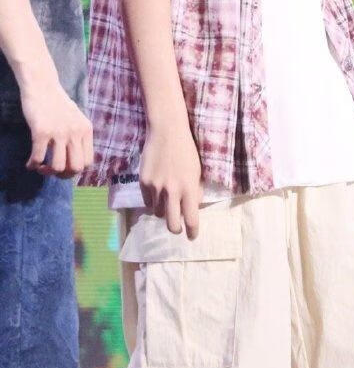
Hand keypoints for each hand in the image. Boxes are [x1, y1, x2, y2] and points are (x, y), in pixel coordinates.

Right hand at [19, 59, 93, 177]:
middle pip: (76, 168)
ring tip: (40, 166)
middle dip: (63, 175)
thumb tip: (75, 162)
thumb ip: (78, 136)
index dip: (75, 170)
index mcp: (86, 129)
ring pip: (58, 167)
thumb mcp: (76, 118)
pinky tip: (29, 163)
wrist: (42, 85)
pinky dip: (32, 165)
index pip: (88, 162)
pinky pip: (38, 158)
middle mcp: (76, 132)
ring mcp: (59, 132)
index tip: (64, 167)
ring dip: (47, 171)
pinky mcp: (41, 131)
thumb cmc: (57, 103)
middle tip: (51, 170)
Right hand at [139, 122, 201, 238]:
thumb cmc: (186, 150)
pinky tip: (157, 191)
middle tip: (178, 227)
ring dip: (163, 211)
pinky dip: (153, 201)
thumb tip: (192, 207)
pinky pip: (147, 202)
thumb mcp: (196, 171)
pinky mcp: (143, 183)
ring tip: (167, 200)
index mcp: (189, 188)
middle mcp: (172, 191)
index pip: (191, 218)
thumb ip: (194, 190)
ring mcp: (156, 187)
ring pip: (158, 213)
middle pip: (172, 225)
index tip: (192, 236)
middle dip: (176, 229)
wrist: (167, 131)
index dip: (192, 231)